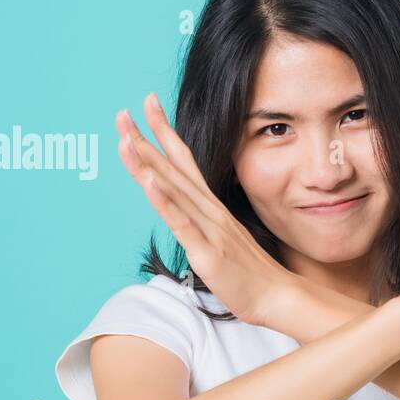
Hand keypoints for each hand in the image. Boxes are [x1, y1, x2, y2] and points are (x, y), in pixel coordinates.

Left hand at [114, 93, 295, 328]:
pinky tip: (149, 183)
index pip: (185, 160)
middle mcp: (209, 210)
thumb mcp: (225, 237)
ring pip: (173, 189)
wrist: (278, 295)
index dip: (165, 132)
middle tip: (122, 112)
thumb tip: (189, 207)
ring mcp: (209, 228)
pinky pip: (183, 223)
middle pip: (174, 168)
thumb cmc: (250, 271)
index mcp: (212, 206)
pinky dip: (165, 202)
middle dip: (146, 139)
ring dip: (148, 163)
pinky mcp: (207, 251)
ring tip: (125, 139)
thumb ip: (206, 219)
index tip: (148, 104)